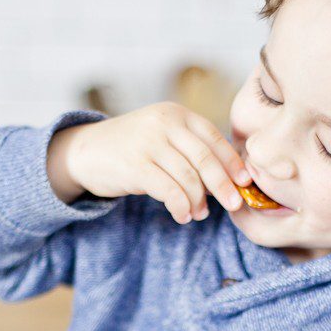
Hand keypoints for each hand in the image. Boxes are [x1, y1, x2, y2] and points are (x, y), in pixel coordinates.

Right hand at [46, 102, 247, 223]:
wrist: (86, 151)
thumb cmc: (132, 149)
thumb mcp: (162, 138)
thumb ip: (190, 150)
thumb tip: (227, 180)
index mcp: (177, 114)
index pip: (214, 138)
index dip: (232, 162)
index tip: (245, 183)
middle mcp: (165, 123)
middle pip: (206, 159)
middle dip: (223, 186)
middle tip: (234, 205)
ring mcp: (149, 142)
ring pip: (189, 178)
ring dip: (198, 201)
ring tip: (199, 214)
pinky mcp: (135, 165)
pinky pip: (169, 191)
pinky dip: (181, 207)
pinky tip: (182, 215)